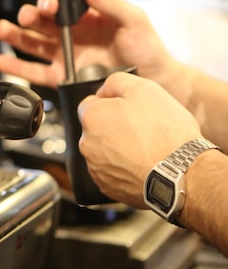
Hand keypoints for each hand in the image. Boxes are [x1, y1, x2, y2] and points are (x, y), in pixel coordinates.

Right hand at [0, 0, 176, 87]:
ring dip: (14, 36)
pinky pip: (34, 72)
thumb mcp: (133, 19)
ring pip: (32, 44)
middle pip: (40, 23)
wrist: (154, 81)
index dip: (50, 2)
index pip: (60, 5)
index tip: (49, 5)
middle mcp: (71, 35)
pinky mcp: (61, 78)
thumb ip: (107, 1)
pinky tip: (2, 61)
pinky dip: (16, 68)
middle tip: (25, 16)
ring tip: (0, 29)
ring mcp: (64, 57)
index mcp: (85, 17)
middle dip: (28, 16)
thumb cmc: (147, 48)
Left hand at [77, 72, 201, 207]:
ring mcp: (95, 168)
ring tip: (145, 147)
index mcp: (92, 117)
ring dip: (118, 148)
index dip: (110, 104)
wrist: (181, 172)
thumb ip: (116, 82)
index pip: (90, 104)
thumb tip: (104, 90)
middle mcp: (87, 144)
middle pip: (97, 129)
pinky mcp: (106, 186)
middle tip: (141, 128)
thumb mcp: (143, 88)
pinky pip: (111, 172)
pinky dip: (123, 168)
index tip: (127, 109)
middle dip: (113, 127)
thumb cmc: (165, 133)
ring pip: (104, 151)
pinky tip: (142, 163)